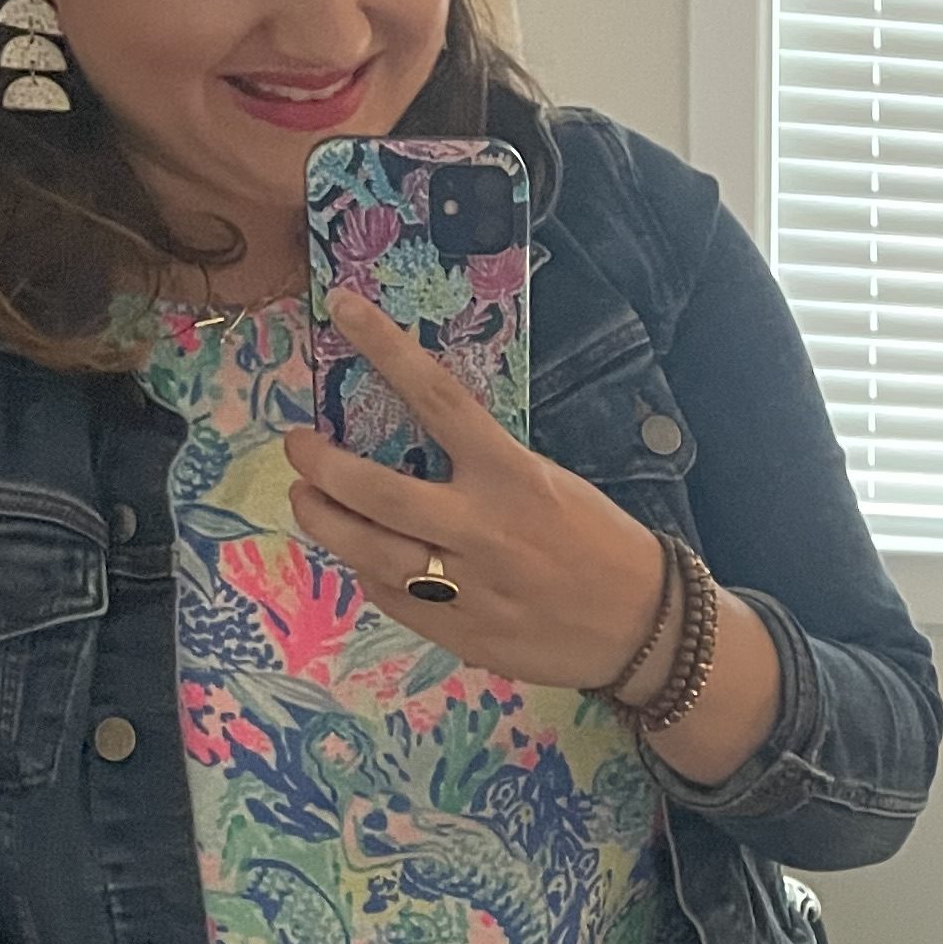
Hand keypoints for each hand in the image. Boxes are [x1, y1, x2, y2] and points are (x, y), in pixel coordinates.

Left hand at [283, 289, 785, 778]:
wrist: (642, 627)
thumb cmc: (600, 543)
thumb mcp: (550, 484)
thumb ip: (484, 468)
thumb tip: (416, 447)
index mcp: (512, 477)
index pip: (437, 397)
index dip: (385, 347)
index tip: (344, 309)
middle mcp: (483, 530)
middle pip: (376, 492)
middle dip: (323, 466)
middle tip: (300, 447)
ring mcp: (468, 587)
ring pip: (369, 553)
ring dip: (326, 522)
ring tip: (309, 500)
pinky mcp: (462, 634)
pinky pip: (393, 599)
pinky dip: (368, 573)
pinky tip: (362, 558)